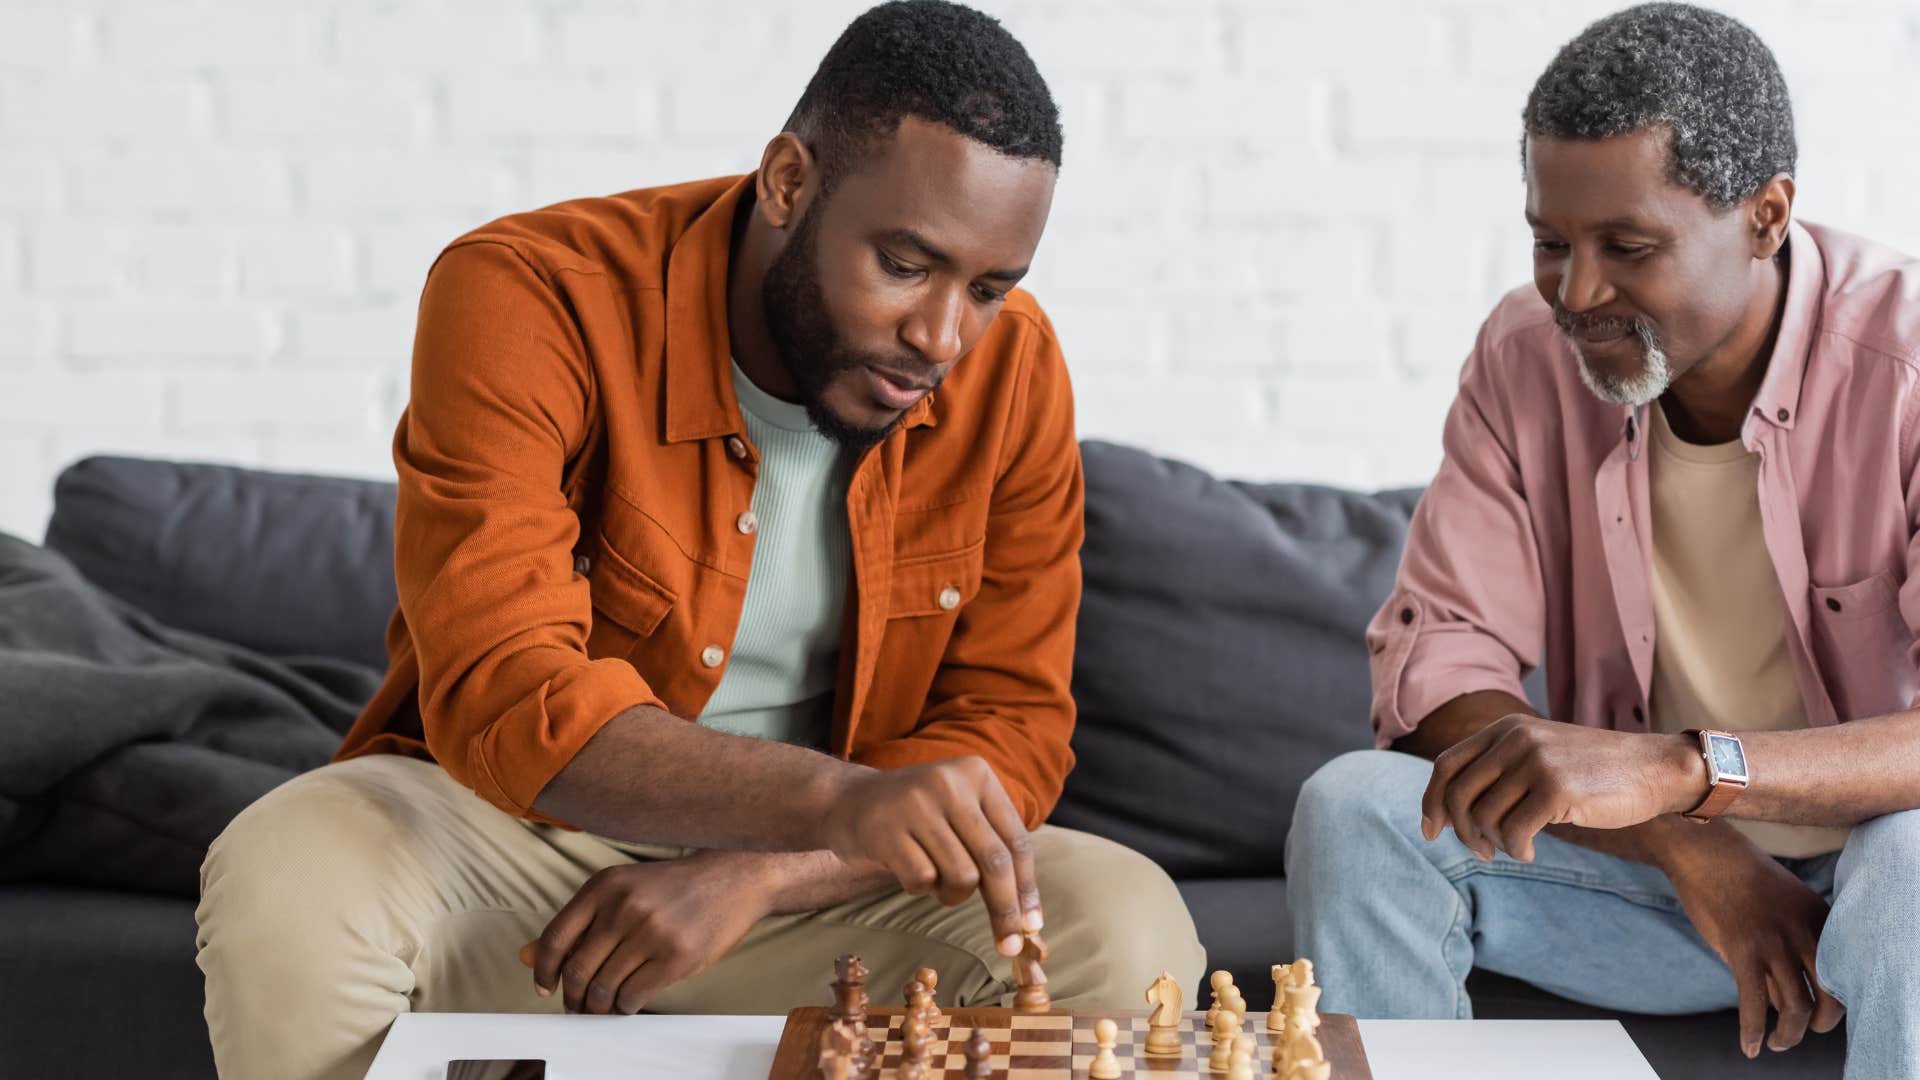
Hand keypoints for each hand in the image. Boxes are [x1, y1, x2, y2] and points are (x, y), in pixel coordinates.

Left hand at [521, 851, 774, 1013]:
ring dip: (598, 1007)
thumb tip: (526, 955)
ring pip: (603, 989)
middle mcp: (623, 906)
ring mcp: (650, 932)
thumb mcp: (621, 890)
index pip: (554, 938)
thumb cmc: (673, 887)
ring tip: (603, 1006)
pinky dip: (624, 1007)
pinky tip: (628, 1001)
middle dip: (572, 997)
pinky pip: (632, 997)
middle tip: (578, 1006)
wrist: (732, 877)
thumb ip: (577, 923)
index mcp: (603, 885)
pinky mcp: (676, 957)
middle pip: (576, 971)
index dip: (542, 971)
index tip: (544, 987)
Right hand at [816, 756, 1041, 955]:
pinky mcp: (886, 829)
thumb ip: (992, 848)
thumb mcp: (959, 813)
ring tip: (935, 879)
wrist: (847, 800)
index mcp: (977, 774)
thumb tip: (1026, 918)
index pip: (1016, 841)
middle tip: (1008, 946)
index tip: (1032, 927)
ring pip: (962, 876)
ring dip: (952, 894)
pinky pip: (923, 881)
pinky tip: (907, 869)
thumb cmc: (917, 818)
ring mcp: (916, 804)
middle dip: (1005, 909)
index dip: (1027, 889)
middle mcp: (950, 783)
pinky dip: (921, 889)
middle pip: (995, 862)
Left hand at [1421, 715, 1701, 859]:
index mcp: (1506, 729)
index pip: (1446, 765)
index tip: (1432, 831)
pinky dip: (1516, 850)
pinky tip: (1530, 853)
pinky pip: (1513, 832)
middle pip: (1458, 795)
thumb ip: (1501, 770)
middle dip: (1463, 831)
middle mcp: (1515, 739)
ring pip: (1483, 816)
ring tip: (1515, 849)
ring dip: (1493, 843)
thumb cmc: (1595, 771)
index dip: (1432, 801)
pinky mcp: (1556, 789)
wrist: (1655, 768)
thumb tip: (1453, 812)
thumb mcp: (1541, 754)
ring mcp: (1536, 762)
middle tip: (1482, 851)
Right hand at [1663, 833, 1844, 1057]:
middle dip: (1822, 1024)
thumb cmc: (1739, 877)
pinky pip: (1754, 1003)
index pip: (1843, 972)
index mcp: (1819, 917)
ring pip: (1795, 1007)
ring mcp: (1773, 941)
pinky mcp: (1741, 949)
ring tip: (1778, 1044)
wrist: (1704, 852)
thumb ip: (1793, 942)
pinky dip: (1754, 1031)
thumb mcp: (1783, 903)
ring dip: (1788, 1036)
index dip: (1836, 1000)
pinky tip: (1750, 1046)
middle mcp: (1803, 932)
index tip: (1823, 1012)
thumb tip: (1790, 993)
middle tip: (1808, 1031)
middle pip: (1830, 996)